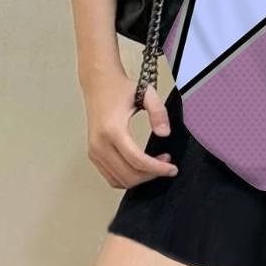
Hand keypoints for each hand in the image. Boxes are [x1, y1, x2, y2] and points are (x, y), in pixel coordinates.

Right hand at [81, 68, 177, 188]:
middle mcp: (100, 144)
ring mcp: (94, 152)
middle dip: (151, 174)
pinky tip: (141, 166)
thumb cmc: (121, 89)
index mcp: (113, 130)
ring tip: (156, 164)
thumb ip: (158, 112)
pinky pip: (111, 177)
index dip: (157, 168)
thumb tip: (164, 134)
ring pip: (119, 180)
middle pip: (128, 175)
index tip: (172, 169)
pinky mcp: (93, 154)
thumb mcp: (146, 93)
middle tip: (167, 164)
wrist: (99, 84)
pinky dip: (128, 177)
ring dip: (140, 178)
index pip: (137, 160)